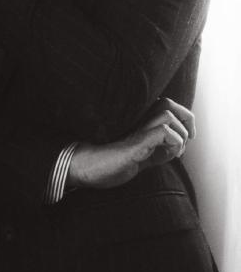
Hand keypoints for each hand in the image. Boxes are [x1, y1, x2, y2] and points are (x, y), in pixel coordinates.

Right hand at [68, 97, 194, 189]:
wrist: (84, 167)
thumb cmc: (110, 162)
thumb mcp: (141, 157)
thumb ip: (157, 150)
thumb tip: (178, 147)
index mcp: (139, 121)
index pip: (169, 105)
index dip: (184, 118)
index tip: (188, 137)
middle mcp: (136, 120)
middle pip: (169, 103)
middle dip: (186, 120)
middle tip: (187, 139)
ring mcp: (134, 130)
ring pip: (168, 115)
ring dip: (180, 135)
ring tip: (174, 152)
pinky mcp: (134, 144)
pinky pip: (162, 133)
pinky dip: (172, 143)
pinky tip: (166, 155)